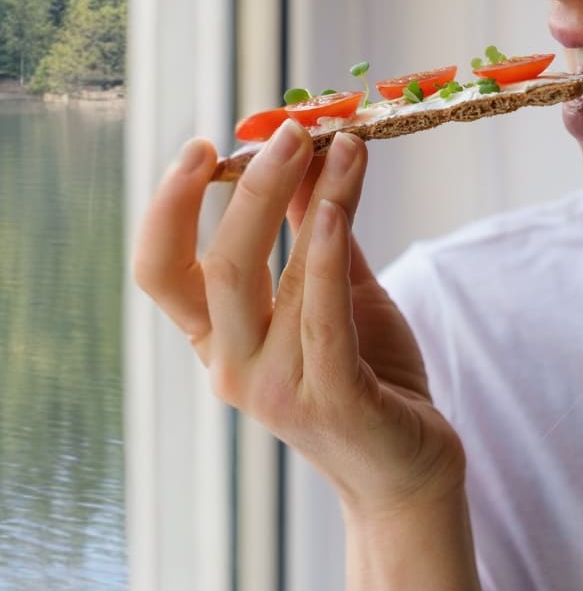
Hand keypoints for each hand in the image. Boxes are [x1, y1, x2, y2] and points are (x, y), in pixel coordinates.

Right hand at [133, 120, 466, 515]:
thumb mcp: (334, 289)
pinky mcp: (329, 400)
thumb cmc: (366, 369)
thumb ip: (315, 226)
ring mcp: (276, 389)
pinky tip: (337, 209)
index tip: (204, 147)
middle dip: (252, 187)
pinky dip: (324, 257)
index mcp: (220, 338)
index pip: (162, 269)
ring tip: (341, 145)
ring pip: (274, 277)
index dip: (169, 206)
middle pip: (216, 264)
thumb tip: (306, 151)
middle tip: (292, 131)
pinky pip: (322, 317)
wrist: (407, 462)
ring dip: (311, 198)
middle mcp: (233, 365)